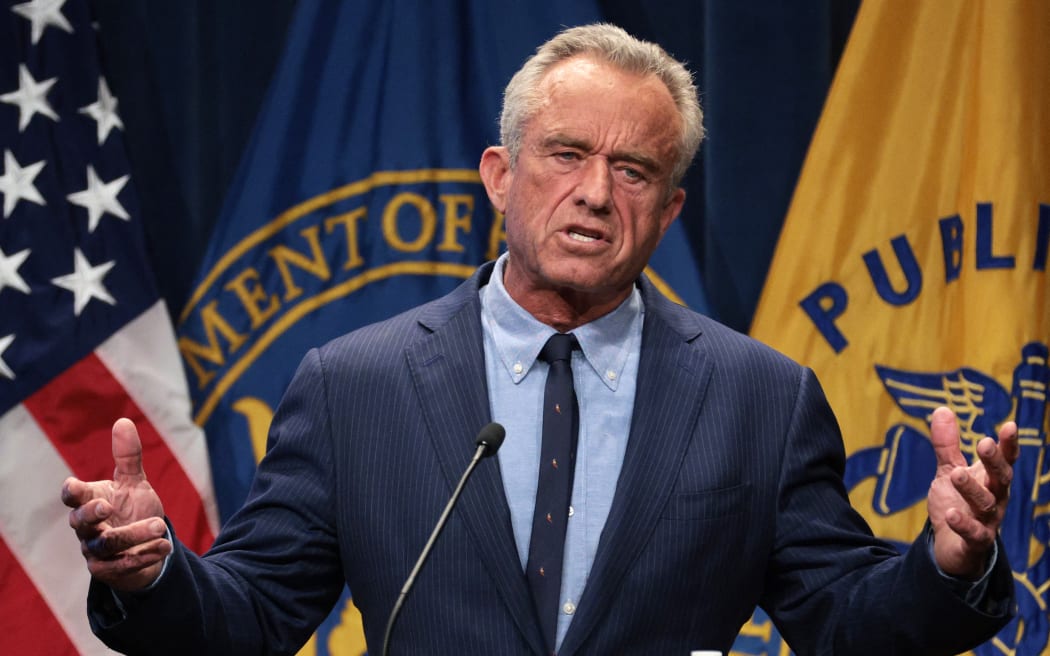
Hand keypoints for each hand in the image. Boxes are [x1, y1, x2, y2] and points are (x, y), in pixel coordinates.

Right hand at [61, 418, 170, 590]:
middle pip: (80, 523)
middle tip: (107, 505)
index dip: (72, 492)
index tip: (74, 485)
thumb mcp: (133, 482)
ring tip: (160, 525)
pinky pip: (123, 565)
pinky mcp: (109, 570)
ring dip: (134, 534)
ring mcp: (95, 550)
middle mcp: (88, 528)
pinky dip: (145, 554)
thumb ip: (128, 457)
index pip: (73, 497)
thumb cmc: (131, 509)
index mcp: (90, 501)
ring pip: (107, 544)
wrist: (143, 544)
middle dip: (91, 514)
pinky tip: (165, 546)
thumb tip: (123, 421)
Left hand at [927, 406, 1018, 578]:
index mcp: (991, 479)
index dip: (1008, 444)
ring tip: (956, 474)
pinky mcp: (975, 541)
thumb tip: (941, 409)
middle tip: (984, 444)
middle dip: (995, 462)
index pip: (1005, 460)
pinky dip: (963, 524)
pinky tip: (951, 514)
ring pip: (986, 504)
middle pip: (1001, 479)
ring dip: (972, 489)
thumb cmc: (957, 503)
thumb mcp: (949, 470)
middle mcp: (996, 499)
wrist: (951, 546)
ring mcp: (988, 521)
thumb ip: (947, 445)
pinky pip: (974, 533)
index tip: (1010, 426)